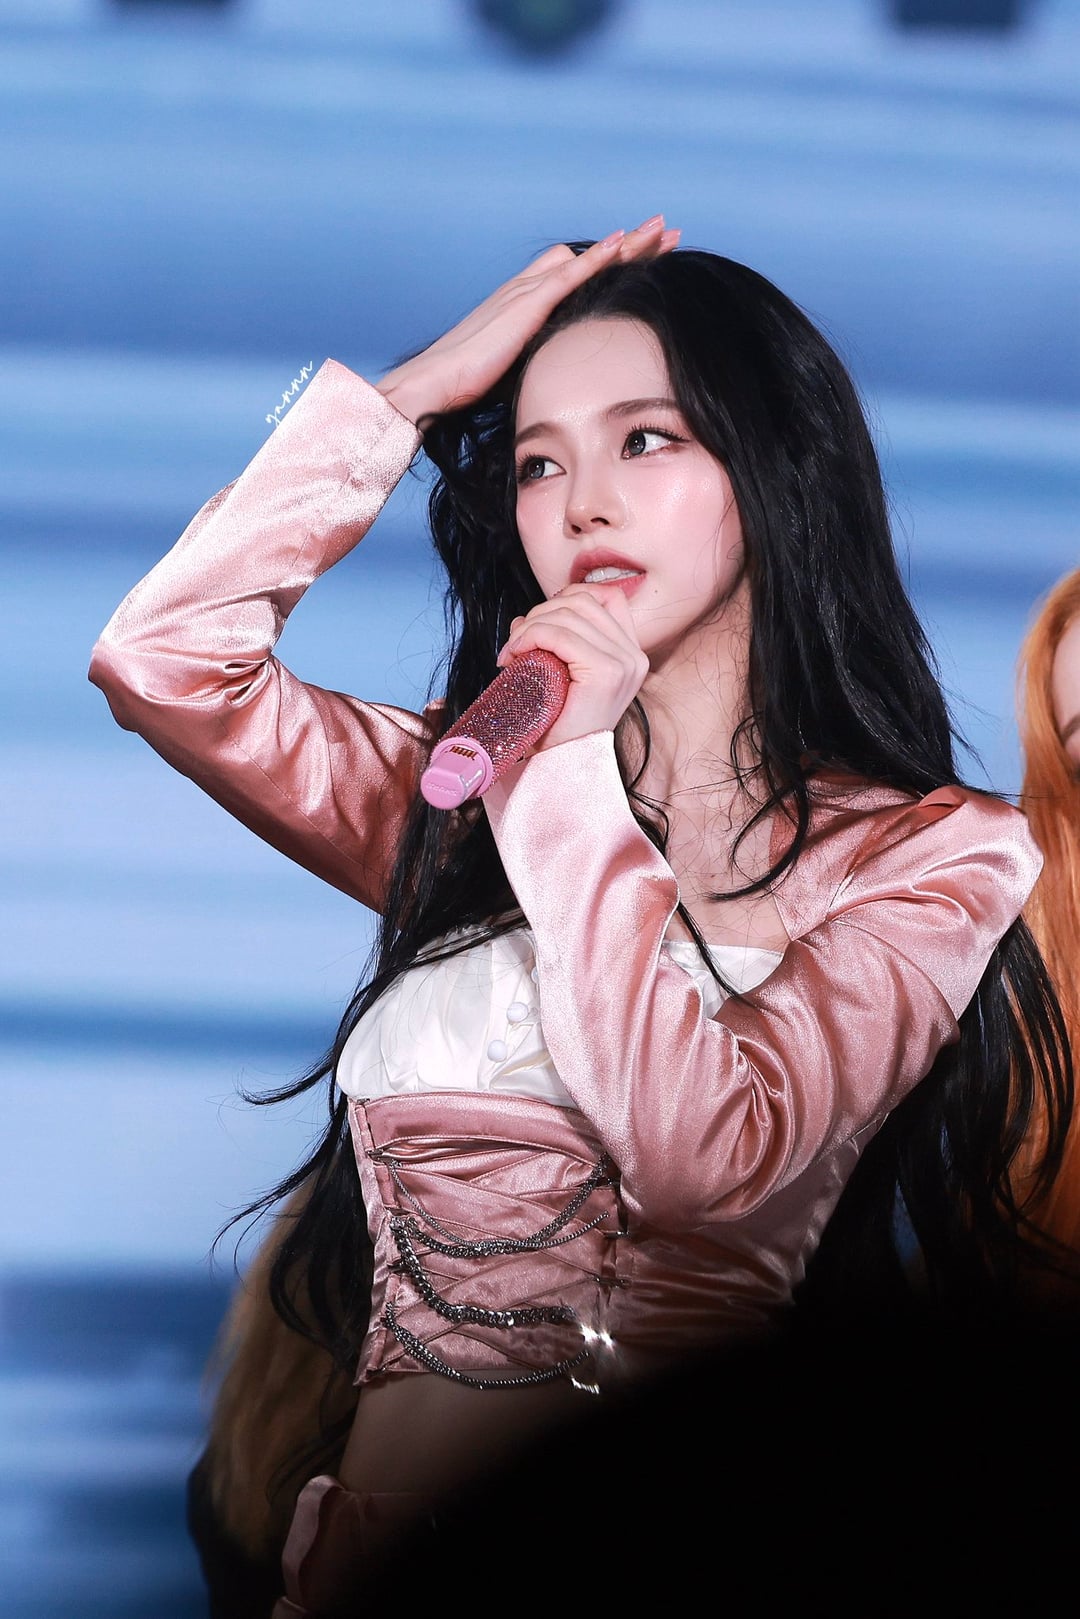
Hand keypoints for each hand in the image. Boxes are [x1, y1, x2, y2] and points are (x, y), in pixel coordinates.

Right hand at [376, 215, 679, 427]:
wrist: (431, 386)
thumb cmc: (462, 390)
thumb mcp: (510, 375)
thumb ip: (535, 368)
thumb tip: (559, 388)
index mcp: (522, 308)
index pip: (575, 276)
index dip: (611, 267)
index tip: (643, 258)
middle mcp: (526, 290)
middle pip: (588, 258)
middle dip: (629, 246)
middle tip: (665, 232)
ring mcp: (525, 293)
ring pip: (587, 259)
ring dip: (627, 244)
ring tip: (663, 230)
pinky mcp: (524, 305)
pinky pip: (570, 274)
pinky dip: (599, 259)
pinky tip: (624, 245)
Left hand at [495, 583, 648, 750]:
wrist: (562, 769)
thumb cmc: (559, 728)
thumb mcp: (564, 677)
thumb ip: (556, 642)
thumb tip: (524, 618)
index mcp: (631, 654)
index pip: (607, 597)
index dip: (568, 598)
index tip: (540, 623)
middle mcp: (634, 656)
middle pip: (583, 601)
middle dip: (540, 613)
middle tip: (515, 643)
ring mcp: (624, 663)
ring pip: (568, 613)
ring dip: (530, 625)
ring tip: (512, 652)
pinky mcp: (606, 672)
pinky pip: (559, 634)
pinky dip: (530, 636)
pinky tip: (514, 656)